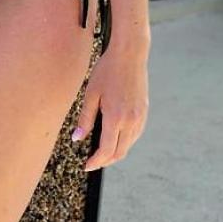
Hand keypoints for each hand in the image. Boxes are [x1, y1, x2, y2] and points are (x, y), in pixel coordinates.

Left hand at [73, 43, 147, 170]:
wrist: (130, 55)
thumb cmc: (106, 71)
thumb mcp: (91, 94)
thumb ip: (85, 119)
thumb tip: (77, 139)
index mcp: (115, 117)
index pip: (106, 150)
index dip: (96, 161)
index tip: (87, 166)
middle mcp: (131, 121)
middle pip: (120, 152)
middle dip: (106, 161)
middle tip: (92, 162)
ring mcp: (140, 117)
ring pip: (129, 145)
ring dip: (116, 152)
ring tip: (101, 152)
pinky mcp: (144, 113)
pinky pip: (135, 135)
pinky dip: (124, 141)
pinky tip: (114, 138)